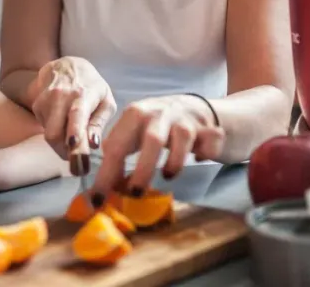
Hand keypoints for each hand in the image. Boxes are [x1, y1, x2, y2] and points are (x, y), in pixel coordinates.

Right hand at [31, 57, 115, 158]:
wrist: (67, 66)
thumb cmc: (92, 87)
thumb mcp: (105, 102)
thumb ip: (99, 124)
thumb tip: (93, 145)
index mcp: (82, 95)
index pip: (76, 117)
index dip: (75, 135)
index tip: (76, 152)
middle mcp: (61, 96)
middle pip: (54, 134)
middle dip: (65, 151)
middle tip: (77, 158)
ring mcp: (45, 100)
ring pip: (48, 135)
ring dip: (61, 143)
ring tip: (72, 136)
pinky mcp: (36, 105)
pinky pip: (44, 129)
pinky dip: (54, 132)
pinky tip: (62, 122)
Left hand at [93, 94, 224, 195]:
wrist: (194, 108)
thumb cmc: (156, 126)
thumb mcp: (132, 133)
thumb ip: (118, 154)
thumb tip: (103, 188)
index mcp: (134, 115)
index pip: (116, 147)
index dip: (106, 175)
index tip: (98, 200)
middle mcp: (159, 113)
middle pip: (151, 141)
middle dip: (142, 170)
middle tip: (136, 193)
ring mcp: (185, 119)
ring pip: (183, 138)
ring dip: (175, 162)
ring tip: (169, 175)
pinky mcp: (208, 127)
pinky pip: (211, 142)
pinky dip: (207, 153)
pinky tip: (199, 158)